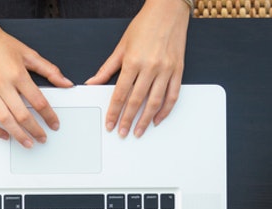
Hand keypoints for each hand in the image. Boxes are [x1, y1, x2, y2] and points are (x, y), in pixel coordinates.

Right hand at [0, 0, 73, 147]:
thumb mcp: (28, 53)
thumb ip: (49, 70)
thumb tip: (65, 82)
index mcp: (17, 74)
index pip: (39, 102)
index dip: (49, 116)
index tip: (54, 124)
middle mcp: (2, 84)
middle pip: (23, 115)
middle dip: (36, 130)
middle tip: (43, 137)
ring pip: (5, 120)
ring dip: (18, 135)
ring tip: (28, 142)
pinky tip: (4, 135)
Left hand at [85, 0, 190, 137]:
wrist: (168, 10)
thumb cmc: (145, 25)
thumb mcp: (121, 46)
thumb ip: (107, 68)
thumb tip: (92, 83)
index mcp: (133, 61)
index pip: (120, 94)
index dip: (114, 112)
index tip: (110, 123)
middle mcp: (150, 67)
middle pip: (136, 101)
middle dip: (127, 120)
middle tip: (122, 132)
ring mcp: (166, 69)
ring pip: (155, 102)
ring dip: (145, 120)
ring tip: (138, 130)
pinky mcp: (178, 70)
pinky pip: (172, 95)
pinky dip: (165, 110)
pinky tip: (157, 119)